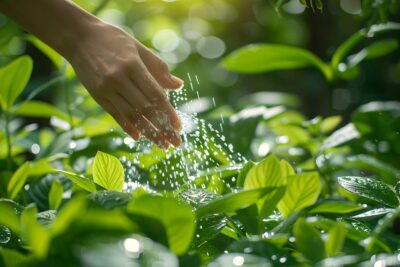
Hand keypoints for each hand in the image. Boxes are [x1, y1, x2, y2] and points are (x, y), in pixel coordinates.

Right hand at [67, 23, 182, 148]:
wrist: (78, 37)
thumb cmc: (113, 40)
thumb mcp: (138, 48)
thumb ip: (159, 68)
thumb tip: (179, 86)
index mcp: (132, 65)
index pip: (155, 95)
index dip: (168, 113)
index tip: (178, 127)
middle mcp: (118, 79)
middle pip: (145, 109)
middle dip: (162, 128)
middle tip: (175, 143)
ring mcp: (106, 89)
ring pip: (131, 116)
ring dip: (149, 133)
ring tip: (162, 144)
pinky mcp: (97, 96)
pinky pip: (115, 115)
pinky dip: (128, 127)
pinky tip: (139, 137)